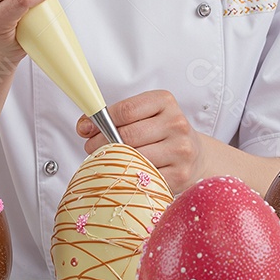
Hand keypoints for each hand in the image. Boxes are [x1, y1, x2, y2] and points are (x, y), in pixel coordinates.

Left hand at [76, 90, 207, 193]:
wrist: (196, 155)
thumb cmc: (162, 133)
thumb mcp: (144, 115)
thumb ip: (114, 117)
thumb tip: (83, 125)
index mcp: (165, 102)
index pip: (126, 110)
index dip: (101, 121)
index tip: (87, 129)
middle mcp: (176, 123)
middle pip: (127, 135)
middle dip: (101, 143)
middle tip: (92, 148)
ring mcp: (180, 150)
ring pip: (133, 157)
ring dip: (112, 161)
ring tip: (107, 160)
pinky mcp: (180, 175)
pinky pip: (144, 177)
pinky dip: (129, 177)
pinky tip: (126, 173)